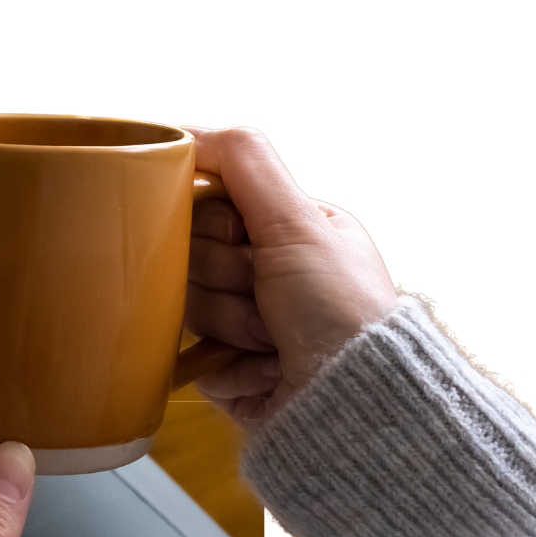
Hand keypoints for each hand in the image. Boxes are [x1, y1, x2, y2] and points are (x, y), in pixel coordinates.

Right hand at [180, 126, 400, 433]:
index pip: (208, 206)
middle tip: (267, 292)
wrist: (350, 403)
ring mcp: (243, 321)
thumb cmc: (343, 315)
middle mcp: (266, 273)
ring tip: (273, 338)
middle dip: (226, 277)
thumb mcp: (298, 223)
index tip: (241, 237)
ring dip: (230, 323)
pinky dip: (225, 363)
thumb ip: (244, 165)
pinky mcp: (225, 366)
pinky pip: (189, 353)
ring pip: (186, 304)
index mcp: (287, 232)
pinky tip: (262, 367)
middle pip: (191, 255)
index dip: (213, 223)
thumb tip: (189, 132)